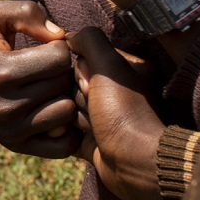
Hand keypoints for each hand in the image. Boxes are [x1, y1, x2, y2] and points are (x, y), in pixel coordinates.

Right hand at [0, 0, 78, 155]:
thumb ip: (28, 12)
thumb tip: (60, 35)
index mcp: (1, 72)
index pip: (59, 58)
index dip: (56, 45)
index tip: (43, 45)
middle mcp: (5, 107)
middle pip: (64, 83)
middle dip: (61, 69)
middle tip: (45, 65)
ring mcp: (10, 131)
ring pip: (67, 111)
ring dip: (63, 95)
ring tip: (48, 84)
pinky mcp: (15, 145)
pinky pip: (62, 145)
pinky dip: (64, 127)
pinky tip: (50, 107)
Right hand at [71, 28, 170, 199]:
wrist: (133, 162)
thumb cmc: (126, 111)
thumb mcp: (109, 65)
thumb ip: (90, 39)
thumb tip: (70, 37)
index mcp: (127, 70)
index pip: (85, 58)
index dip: (82, 70)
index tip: (91, 82)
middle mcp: (116, 92)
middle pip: (73, 82)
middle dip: (77, 94)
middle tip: (93, 105)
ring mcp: (104, 117)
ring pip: (68, 104)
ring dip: (75, 115)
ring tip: (93, 127)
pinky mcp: (92, 139)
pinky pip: (66, 127)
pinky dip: (70, 132)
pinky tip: (80, 137)